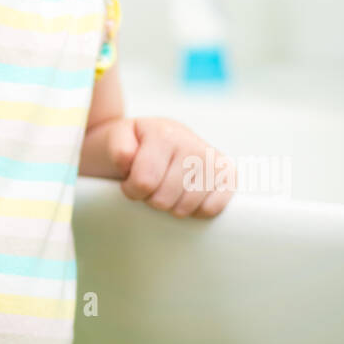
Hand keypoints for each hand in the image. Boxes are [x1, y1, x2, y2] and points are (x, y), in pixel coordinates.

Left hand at [109, 116, 235, 218]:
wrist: (152, 140)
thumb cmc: (132, 144)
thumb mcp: (115, 140)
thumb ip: (117, 148)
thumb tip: (128, 159)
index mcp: (165, 133)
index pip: (144, 183)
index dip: (131, 190)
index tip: (129, 181)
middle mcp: (193, 144)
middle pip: (165, 199)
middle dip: (150, 198)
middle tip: (150, 184)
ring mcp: (214, 159)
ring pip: (186, 207)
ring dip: (170, 205)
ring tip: (166, 188)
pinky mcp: (228, 175)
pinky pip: (212, 209)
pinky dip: (195, 210)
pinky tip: (184, 195)